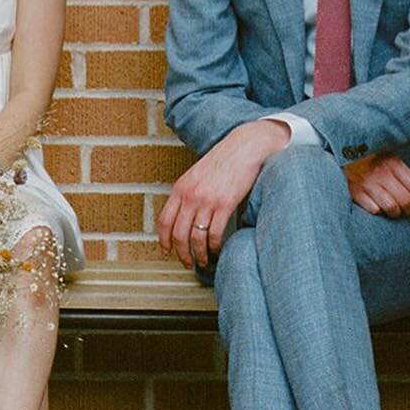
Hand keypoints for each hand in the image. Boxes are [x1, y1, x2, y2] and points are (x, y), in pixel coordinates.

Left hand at [158, 119, 289, 270]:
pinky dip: (214, 246)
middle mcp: (191, 195)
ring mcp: (207, 200)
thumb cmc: (223, 160)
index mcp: (180, 187)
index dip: (164, 240)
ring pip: (196, 237)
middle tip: (187, 262)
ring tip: (203, 260)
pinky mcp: (225, 204)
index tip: (167, 250)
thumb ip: (188, 193)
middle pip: (178, 234)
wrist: (244, 147)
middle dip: (182, 253)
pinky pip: (214, 233)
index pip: (164, 220)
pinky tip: (217, 249)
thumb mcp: (197, 174)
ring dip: (198, 254)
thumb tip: (183, 217)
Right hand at [344, 152, 409, 219]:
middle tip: (407, 211)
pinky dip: (378, 211)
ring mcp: (368, 183)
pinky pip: (374, 210)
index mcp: (394, 163)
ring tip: (393, 211)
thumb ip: (403, 173)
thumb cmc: (371, 158)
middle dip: (409, 211)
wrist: (343, 151)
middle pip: (405, 201)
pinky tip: (377, 206)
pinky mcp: (355, 192)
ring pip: (391, 208)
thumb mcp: (390, 157)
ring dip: (395, 213)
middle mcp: (382, 173)